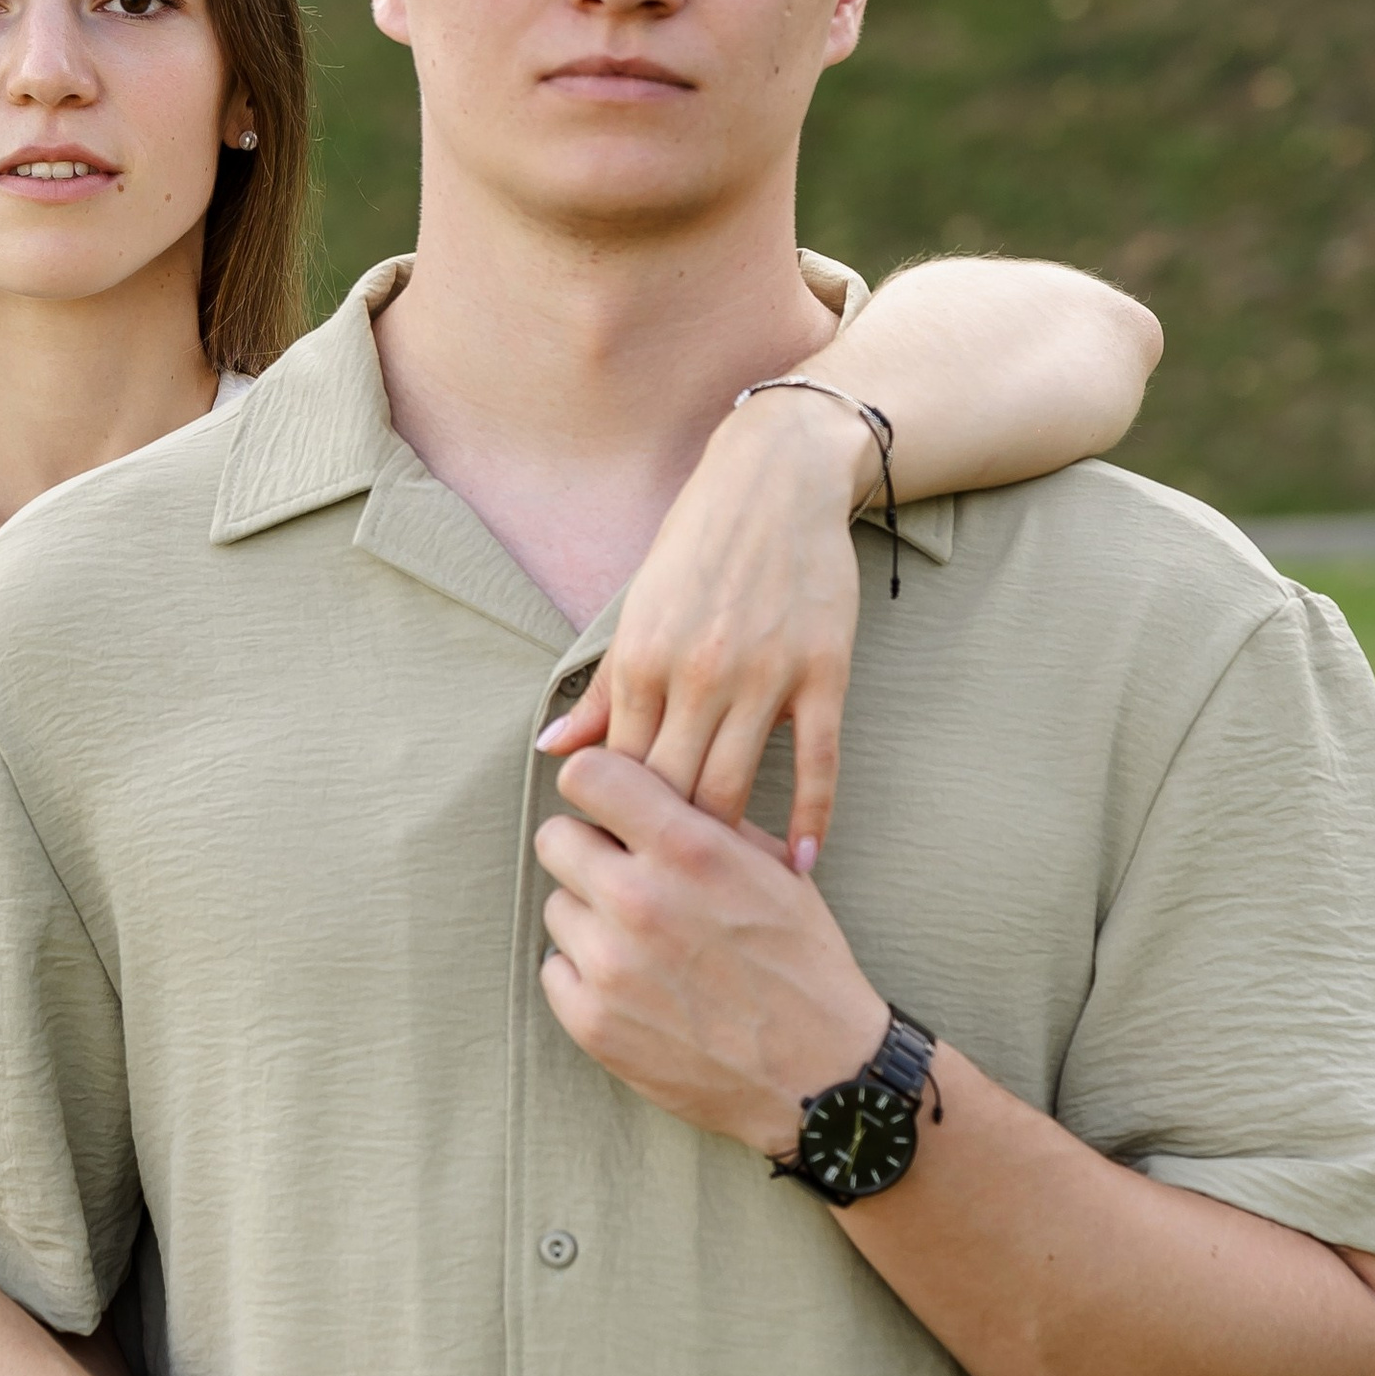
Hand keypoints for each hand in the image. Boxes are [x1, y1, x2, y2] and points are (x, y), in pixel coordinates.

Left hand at [534, 745, 885, 1150]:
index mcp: (689, 850)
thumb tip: (646, 791)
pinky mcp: (593, 1022)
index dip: (598, 786)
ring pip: (556, 907)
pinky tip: (634, 984)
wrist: (819, 1074)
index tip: (612, 806)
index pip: (588, 774)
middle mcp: (641, 900)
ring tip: (643, 942)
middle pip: (555, 838)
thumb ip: (704, 823)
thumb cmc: (803, 965)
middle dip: (588, 850)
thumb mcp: (775, 870)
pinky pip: (554, 969)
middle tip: (625, 876)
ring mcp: (610, 966)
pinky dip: (585, 974)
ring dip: (590, 917)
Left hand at [536, 373, 877, 870]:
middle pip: (669, 795)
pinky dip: (807, 820)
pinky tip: (797, 867)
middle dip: (661, 850)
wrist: (778, 480)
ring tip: (717, 888)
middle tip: (662, 894)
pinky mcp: (823, 673)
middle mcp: (696, 673)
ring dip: (723, 845)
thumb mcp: (637, 613)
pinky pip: (816, 764)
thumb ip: (599, 690)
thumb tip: (551, 752)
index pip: (617, 773)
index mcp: (641, 660)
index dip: (616, 825)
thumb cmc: (698, 548)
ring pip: (732, 788)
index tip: (619, 862)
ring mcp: (763, 676)